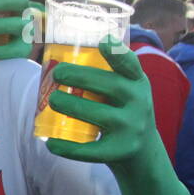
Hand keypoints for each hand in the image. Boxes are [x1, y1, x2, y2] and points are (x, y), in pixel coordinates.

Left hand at [44, 37, 154, 163]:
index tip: (104, 42)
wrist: (142, 152)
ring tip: (52, 102)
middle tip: (56, 74)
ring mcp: (131, 128)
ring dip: (70, 106)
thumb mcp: (125, 91)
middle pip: (109, 86)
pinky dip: (67, 147)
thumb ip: (105, 76)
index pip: (130, 65)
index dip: (118, 53)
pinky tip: (51, 143)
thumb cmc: (122, 112)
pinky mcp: (120, 151)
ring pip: (97, 114)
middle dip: (79, 77)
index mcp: (138, 83)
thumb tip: (57, 61)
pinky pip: (89, 149)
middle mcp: (139, 103)